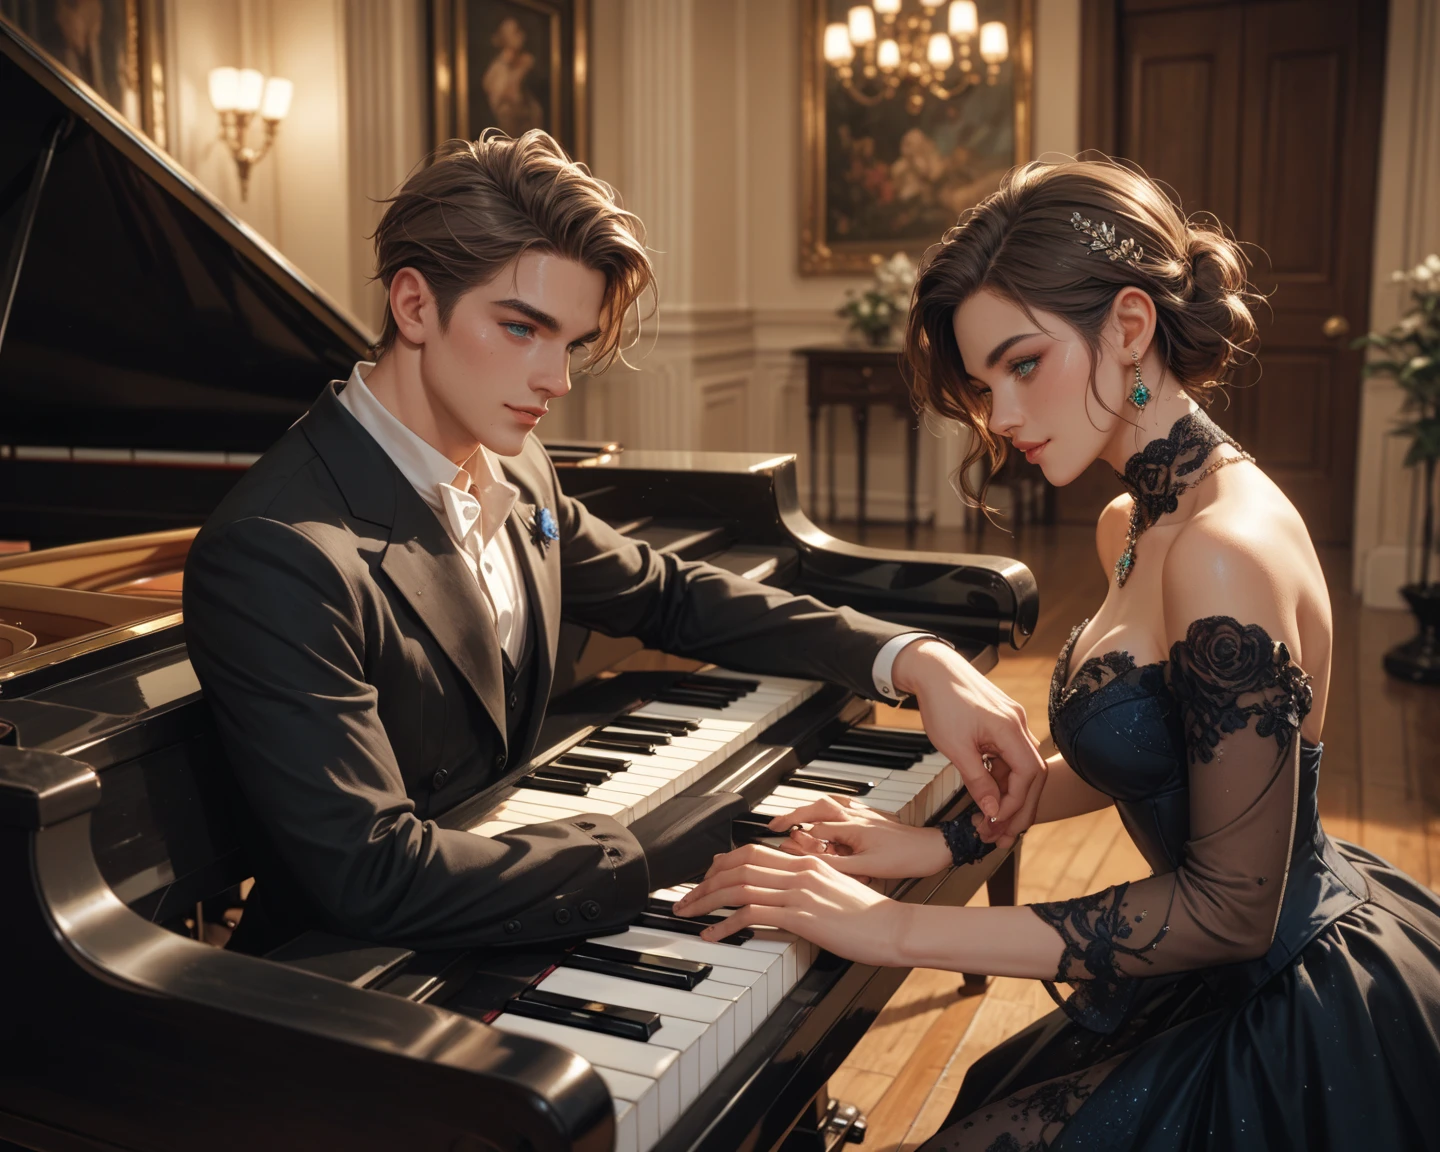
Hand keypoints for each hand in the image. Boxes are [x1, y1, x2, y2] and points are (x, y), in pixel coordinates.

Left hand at [672, 844, 910, 966]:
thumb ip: (808, 885)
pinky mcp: (800, 915)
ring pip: (739, 887)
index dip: (723, 863)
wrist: (894, 928)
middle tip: (686, 898)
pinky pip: (752, 914)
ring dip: (707, 900)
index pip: (753, 852)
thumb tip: (784, 896)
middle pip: (738, 866)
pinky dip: (725, 923)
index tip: (706, 876)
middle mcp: (799, 870)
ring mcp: (799, 892)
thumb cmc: (870, 915)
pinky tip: (712, 933)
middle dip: (706, 882)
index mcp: (806, 861)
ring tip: (688, 914)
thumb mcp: (835, 889)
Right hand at [766, 794, 951, 879]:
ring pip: (828, 803)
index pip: (815, 829)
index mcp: (852, 827)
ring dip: (809, 808)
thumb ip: (838, 865)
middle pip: (816, 808)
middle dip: (793, 815)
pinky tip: (826, 810)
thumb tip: (812, 864)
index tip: (782, 846)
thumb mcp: (869, 867)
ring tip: (793, 817)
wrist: (932, 848)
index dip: (797, 839)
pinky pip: (843, 804)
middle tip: (774, 824)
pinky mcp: (870, 816)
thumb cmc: (906, 858)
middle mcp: (855, 815)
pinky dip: (829, 806)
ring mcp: (863, 814)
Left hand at [892, 638, 1046, 829]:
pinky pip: (1010, 758)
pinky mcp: (1003, 724)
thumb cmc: (941, 701)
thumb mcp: (955, 748)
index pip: (1028, 775)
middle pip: (1033, 775)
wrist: (933, 669)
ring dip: (1010, 795)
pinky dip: (1002, 779)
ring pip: (1022, 768)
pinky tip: (990, 796)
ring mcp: (1012, 724)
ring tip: (993, 821)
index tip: (996, 820)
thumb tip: (993, 811)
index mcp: (1009, 729)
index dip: (1014, 802)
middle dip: (1020, 807)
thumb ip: (978, 781)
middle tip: (1004, 834)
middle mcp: (1018, 725)